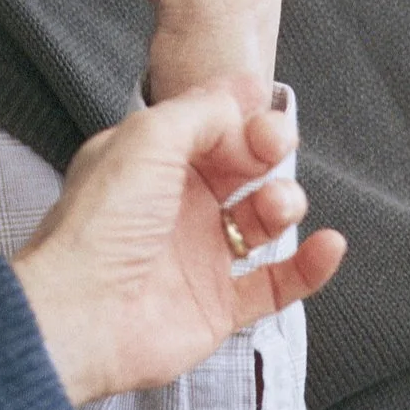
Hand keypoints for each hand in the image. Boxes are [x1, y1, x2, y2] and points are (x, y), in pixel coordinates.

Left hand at [9, 79, 345, 406]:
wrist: (81, 314)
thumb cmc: (101, 224)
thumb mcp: (149, 137)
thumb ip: (203, 111)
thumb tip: (245, 95)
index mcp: (151, 162)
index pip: (211, 128)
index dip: (242, 117)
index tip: (264, 112)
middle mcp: (175, 206)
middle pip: (242, 168)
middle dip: (268, 151)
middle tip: (275, 147)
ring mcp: (197, 256)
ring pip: (262, 221)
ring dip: (284, 203)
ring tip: (279, 205)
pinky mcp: (216, 306)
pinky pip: (276, 284)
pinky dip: (309, 266)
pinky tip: (328, 247)